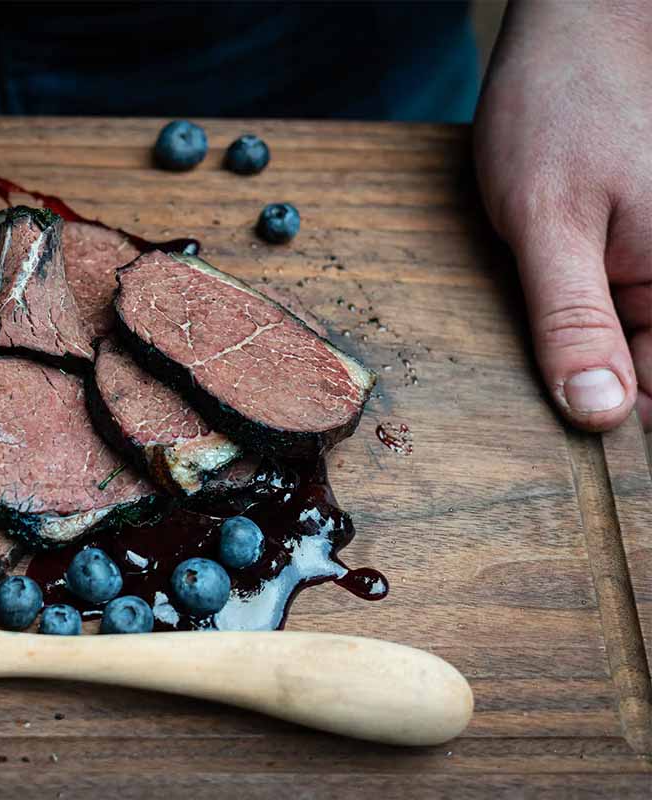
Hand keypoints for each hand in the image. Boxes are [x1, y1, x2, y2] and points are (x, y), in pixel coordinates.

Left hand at [475, 0, 650, 431]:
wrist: (576, 30)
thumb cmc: (561, 106)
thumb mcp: (547, 221)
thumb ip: (571, 320)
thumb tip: (599, 414)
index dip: (616, 427)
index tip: (564, 443)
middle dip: (598, 386)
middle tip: (535, 385)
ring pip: (636, 345)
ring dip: (589, 352)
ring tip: (550, 314)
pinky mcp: (651, 249)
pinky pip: (628, 311)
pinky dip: (587, 319)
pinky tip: (557, 305)